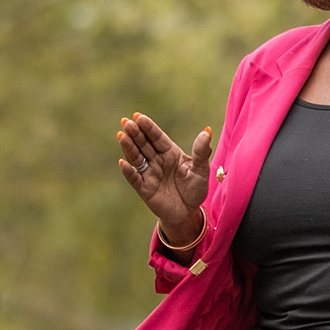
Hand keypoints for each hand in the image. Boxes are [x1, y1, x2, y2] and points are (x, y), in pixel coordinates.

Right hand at [117, 113, 212, 248]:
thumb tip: (207, 130)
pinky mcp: (144, 188)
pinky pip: (134, 178)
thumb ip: (201, 151)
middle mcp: (157, 160)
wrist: (188, 212)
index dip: (148, 127)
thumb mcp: (201, 169)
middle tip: (126, 122)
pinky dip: (128, 171)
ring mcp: (149, 174)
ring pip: (136, 158)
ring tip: (121, 135)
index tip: (138, 116)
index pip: (157, 137)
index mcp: (169, 152)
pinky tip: (122, 162)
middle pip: (144, 144)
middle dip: (135, 133)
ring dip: (128, 147)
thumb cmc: (195, 188)